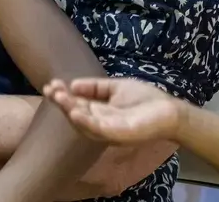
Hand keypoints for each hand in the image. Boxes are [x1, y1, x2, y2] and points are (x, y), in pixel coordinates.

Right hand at [44, 77, 182, 144]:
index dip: (64, 95)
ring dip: (69, 110)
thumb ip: (95, 87)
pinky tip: (75, 112)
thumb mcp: (116, 88)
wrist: (169, 111)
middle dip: (62, 102)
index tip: (52, 83)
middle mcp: (100, 124)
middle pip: (76, 114)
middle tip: (50, 89)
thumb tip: (73, 83)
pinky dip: (86, 121)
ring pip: (84, 123)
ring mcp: (108, 131)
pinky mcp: (118, 134)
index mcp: (99, 112)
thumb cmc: (145, 100)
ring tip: (58, 97)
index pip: (77, 104)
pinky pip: (99, 129)